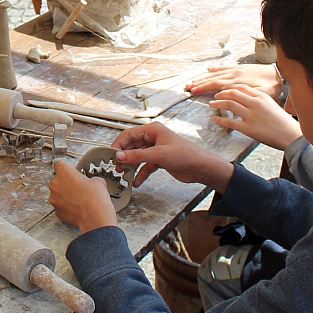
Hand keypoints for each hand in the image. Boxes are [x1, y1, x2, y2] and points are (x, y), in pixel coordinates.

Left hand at [48, 160, 117, 233]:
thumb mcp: (98, 181)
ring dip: (66, 195)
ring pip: (58, 194)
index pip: (59, 164)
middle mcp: (55, 184)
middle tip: (79, 187)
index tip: (73, 171)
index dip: (68, 168)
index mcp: (64, 172)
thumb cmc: (95, 198)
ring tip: (79, 199)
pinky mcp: (57, 212)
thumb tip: (92, 183)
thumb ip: (90, 179)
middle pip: (58, 180)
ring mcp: (55, 199)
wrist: (95, 217)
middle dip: (67, 183)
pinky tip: (77, 208)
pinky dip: (67, 207)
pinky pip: (60, 206)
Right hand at [112, 121, 234, 193]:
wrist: (201, 167)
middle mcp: (153, 138)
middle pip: (132, 146)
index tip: (111, 155)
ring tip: (124, 174)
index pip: (129, 134)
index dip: (119, 144)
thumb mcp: (158, 155)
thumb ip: (137, 156)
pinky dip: (141, 173)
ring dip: (131, 166)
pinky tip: (136, 182)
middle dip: (124, 157)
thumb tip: (119, 156)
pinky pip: (146, 166)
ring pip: (138, 156)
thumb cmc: (185, 155)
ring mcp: (156, 149)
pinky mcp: (160, 160)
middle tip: (116, 167)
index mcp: (153, 130)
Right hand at [186, 63, 280, 97]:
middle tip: (188, 86)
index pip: (217, 85)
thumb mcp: (262, 94)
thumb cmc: (272, 87)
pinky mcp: (241, 68)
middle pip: (213, 79)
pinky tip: (209, 69)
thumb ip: (246, 94)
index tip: (193, 91)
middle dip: (200, 83)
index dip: (204, 88)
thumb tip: (230, 94)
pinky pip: (225, 67)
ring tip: (194, 80)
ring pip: (217, 73)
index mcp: (239, 82)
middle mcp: (235, 74)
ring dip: (205, 77)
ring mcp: (237, 70)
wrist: (280, 74)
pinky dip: (216, 68)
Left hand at [208, 85, 302, 149]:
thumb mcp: (271, 105)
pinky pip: (229, 122)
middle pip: (232, 93)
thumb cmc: (283, 122)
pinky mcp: (248, 128)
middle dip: (221, 94)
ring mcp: (251, 115)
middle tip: (215, 97)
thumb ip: (259, 100)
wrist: (291, 135)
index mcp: (261, 96)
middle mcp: (255, 103)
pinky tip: (214, 120)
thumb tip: (246, 99)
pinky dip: (219, 120)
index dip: (229, 87)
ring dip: (217, 104)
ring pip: (229, 105)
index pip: (241, 87)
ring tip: (212, 105)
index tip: (223, 89)